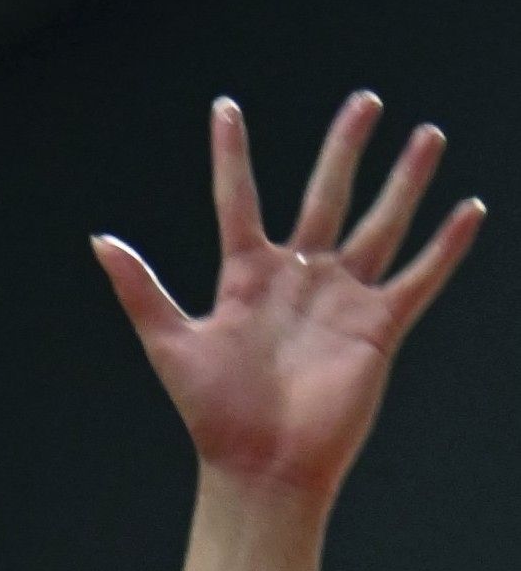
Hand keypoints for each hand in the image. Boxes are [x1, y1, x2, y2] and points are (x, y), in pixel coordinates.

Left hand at [96, 94, 479, 503]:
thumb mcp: (171, 345)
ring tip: (428, 134)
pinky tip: (470, 208)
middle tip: (364, 101)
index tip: (225, 107)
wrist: (262, 469)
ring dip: (405, 181)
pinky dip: (446, 245)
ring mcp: (341, 298)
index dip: (231, 156)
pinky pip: (420, 276)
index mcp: (246, 278)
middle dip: (345, 149)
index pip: (237, 200)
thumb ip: (140, 291)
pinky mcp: (378, 325)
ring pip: (381, 223)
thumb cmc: (215, 415)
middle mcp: (298, 278)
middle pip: (326, 196)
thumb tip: (100, 240)